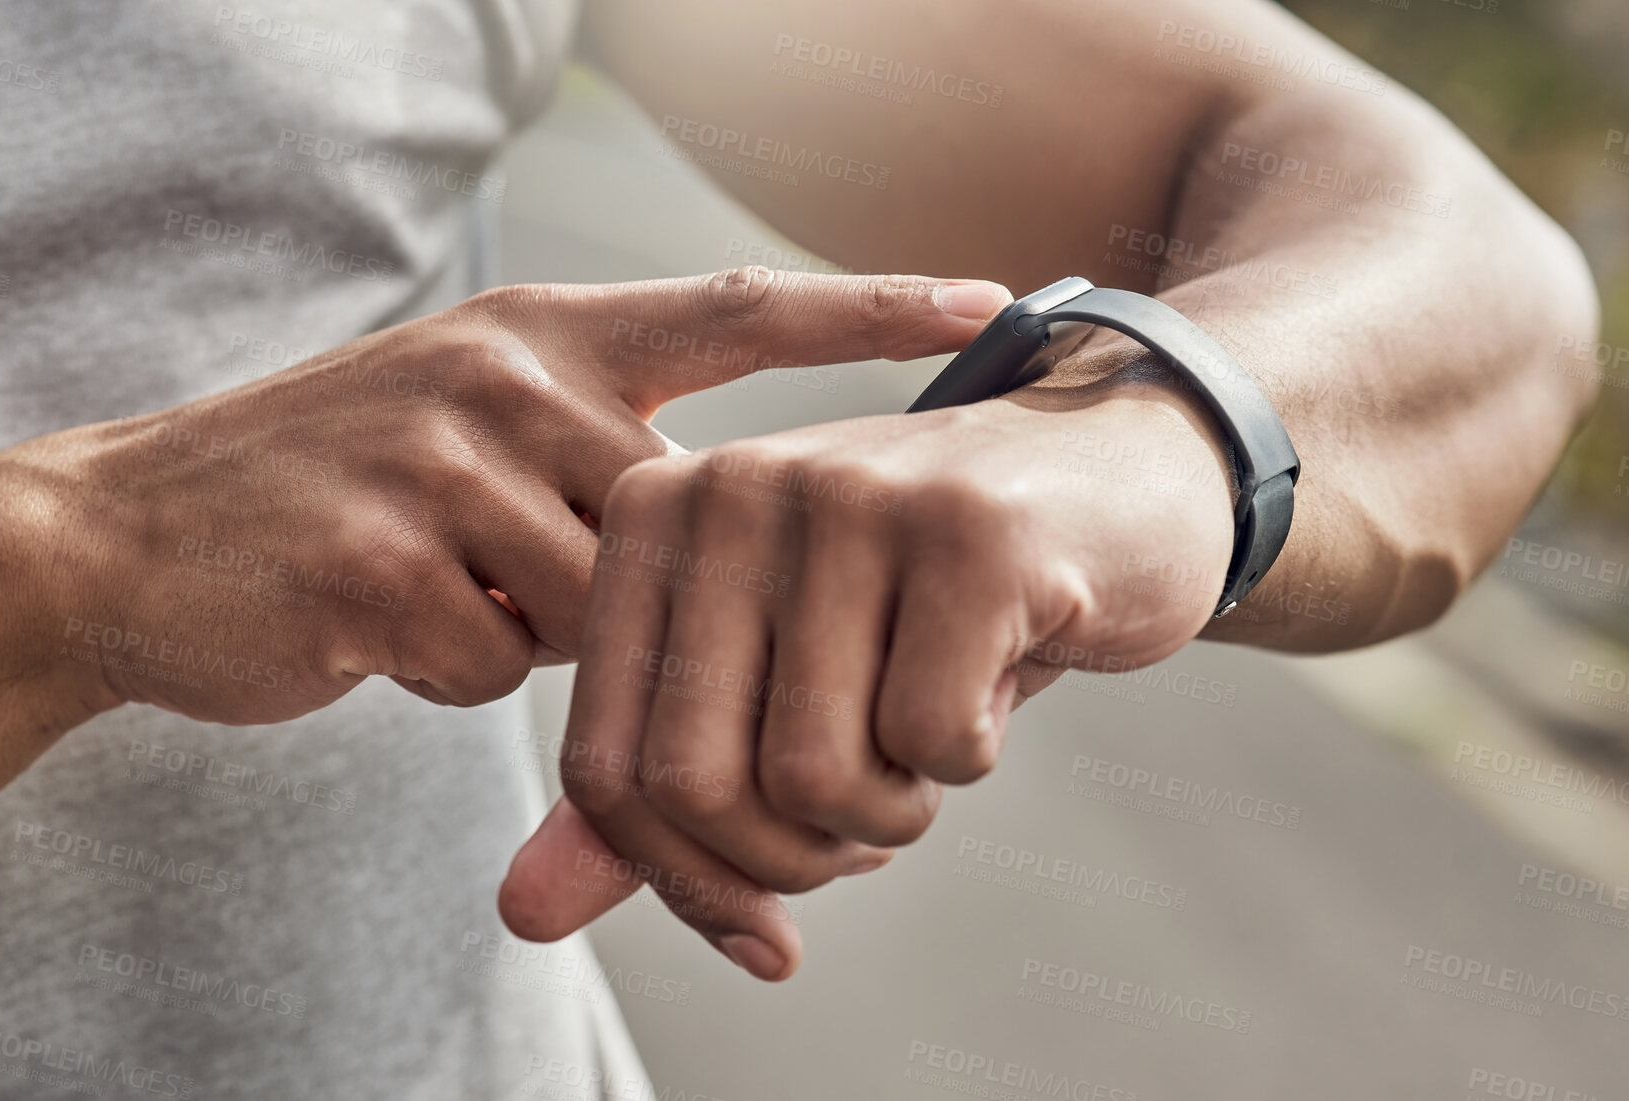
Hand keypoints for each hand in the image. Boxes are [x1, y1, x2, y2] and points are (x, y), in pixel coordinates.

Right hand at [5, 268, 1015, 724]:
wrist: (119, 537)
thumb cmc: (325, 491)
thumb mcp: (460, 422)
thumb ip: (584, 452)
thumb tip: (711, 531)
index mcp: (539, 332)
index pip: (738, 309)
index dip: (870, 308)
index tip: (990, 300)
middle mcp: (501, 373)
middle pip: (673, 523)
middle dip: (636, 592)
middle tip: (513, 576)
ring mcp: (436, 461)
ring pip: (590, 609)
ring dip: (524, 630)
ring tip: (419, 580)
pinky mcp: (378, 561)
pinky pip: (491, 670)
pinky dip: (446, 676)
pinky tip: (367, 621)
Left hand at [499, 365, 1235, 978]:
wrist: (1106, 480)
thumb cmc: (920, 601)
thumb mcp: (771, 687)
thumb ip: (652, 796)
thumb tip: (526, 914)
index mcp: (654, 517)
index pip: (605, 770)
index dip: (685, 878)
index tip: (766, 909)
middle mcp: (728, 485)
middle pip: (695, 786)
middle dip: (791, 859)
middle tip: (867, 821)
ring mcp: (847, 496)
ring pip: (813, 778)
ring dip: (888, 815)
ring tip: (929, 738)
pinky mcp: (970, 531)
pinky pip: (932, 743)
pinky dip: (970, 760)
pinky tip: (997, 678)